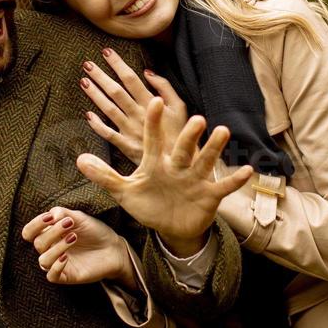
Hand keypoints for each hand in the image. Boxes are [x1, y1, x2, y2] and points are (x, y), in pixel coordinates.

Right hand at [18, 206, 136, 288]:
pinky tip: (66, 257)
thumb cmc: (94, 231)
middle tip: (69, 223)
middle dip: (52, 232)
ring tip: (73, 237)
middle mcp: (51, 249)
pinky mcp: (67, 276)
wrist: (113, 248)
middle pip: (37, 243)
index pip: (29, 232)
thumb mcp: (80, 218)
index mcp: (50, 235)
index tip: (50, 217)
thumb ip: (63, 213)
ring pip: (43, 260)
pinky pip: (51, 276)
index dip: (35, 224)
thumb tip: (51, 214)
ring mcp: (58, 263)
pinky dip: (56, 267)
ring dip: (56, 247)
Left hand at [76, 97, 252, 255]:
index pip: (153, 140)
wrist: (171, 226)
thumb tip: (79, 159)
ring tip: (223, 131)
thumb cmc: (149, 203)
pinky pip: (223, 186)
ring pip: (205, 160)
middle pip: (183, 147)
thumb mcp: (125, 191)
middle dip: (189, 135)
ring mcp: (195, 179)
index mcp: (157, 163)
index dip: (153, 124)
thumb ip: (104, 175)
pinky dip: (235, 179)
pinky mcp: (209, 195)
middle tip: (196, 119)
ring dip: (214, 148)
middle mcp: (178, 166)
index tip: (153, 102)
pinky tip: (247, 170)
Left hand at [80, 48, 187, 162]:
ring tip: (84, 81)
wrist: (181, 163)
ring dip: (95, 95)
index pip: (130, 79)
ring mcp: (130, 130)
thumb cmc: (181, 133)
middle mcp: (137, 115)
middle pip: (115, 91)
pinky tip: (88, 115)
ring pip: (108, 109)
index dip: (118, 64)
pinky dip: (97, 124)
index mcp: (151, 103)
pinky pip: (107, 134)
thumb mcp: (180, 107)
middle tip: (87, 64)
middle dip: (100, 76)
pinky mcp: (125, 145)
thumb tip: (148, 73)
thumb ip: (165, 87)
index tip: (106, 53)